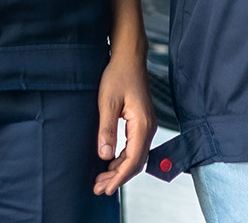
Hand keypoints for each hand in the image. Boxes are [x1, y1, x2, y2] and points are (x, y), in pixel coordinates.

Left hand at [92, 49, 153, 193]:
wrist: (129, 58)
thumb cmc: (118, 75)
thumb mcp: (107, 103)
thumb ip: (106, 130)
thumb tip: (104, 156)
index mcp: (141, 124)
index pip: (132, 160)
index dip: (118, 177)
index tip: (105, 188)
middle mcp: (148, 127)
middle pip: (136, 162)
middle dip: (118, 178)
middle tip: (99, 188)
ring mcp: (147, 125)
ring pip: (136, 156)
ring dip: (120, 170)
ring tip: (102, 179)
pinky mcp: (142, 122)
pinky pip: (135, 147)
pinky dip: (123, 159)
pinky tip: (110, 163)